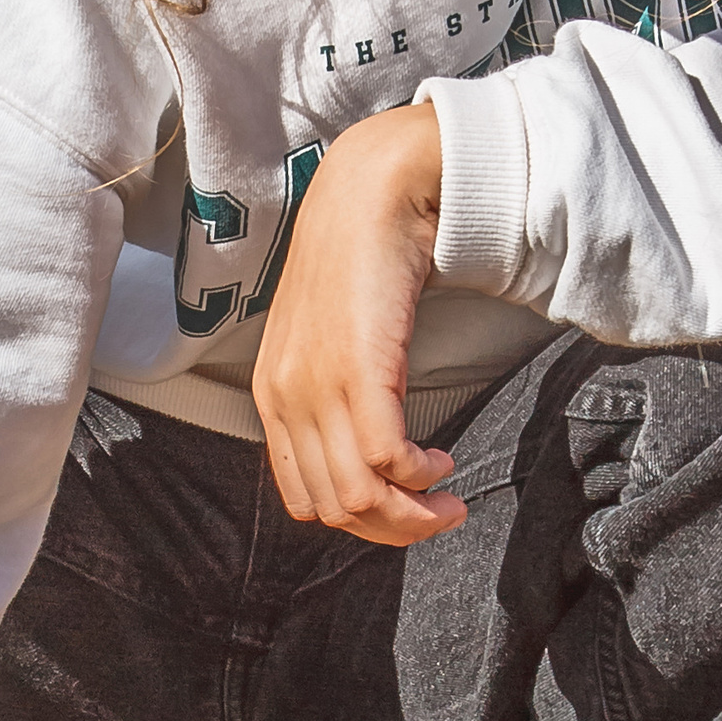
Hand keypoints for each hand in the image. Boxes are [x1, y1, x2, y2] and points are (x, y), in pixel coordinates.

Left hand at [252, 106, 466, 546]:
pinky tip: (443, 460)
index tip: (406, 508)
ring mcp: (316, 386)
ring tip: (449, 500)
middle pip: (333, 508)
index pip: (304, 496)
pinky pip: (385, 460)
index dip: (360, 521)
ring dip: (412, 514)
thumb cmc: (360, 259)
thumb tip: (375, 453)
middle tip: (439, 516)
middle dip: (392, 529)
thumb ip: (339, 392)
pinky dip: (420, 476)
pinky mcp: (356, 370)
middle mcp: (285, 397)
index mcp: (272, 394)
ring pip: (358, 496)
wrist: (371, 191)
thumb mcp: (333, 338)